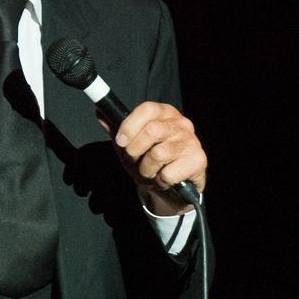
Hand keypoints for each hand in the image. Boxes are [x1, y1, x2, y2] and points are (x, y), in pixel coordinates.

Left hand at [98, 101, 207, 215]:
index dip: (130, 125)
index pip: (147, 109)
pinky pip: (169, 173)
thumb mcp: (129, 144)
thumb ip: (115, 128)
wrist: (169, 188)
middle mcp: (181, 123)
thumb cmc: (149, 161)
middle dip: (136, 151)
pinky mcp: (199, 160)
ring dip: (147, 169)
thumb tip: (99, 112)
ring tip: (150, 172)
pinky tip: (165, 180)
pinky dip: (161, 181)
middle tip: (136, 160)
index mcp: (164, 113)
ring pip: (159, 154)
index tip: (120, 141)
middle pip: (152, 131)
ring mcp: (192, 141)